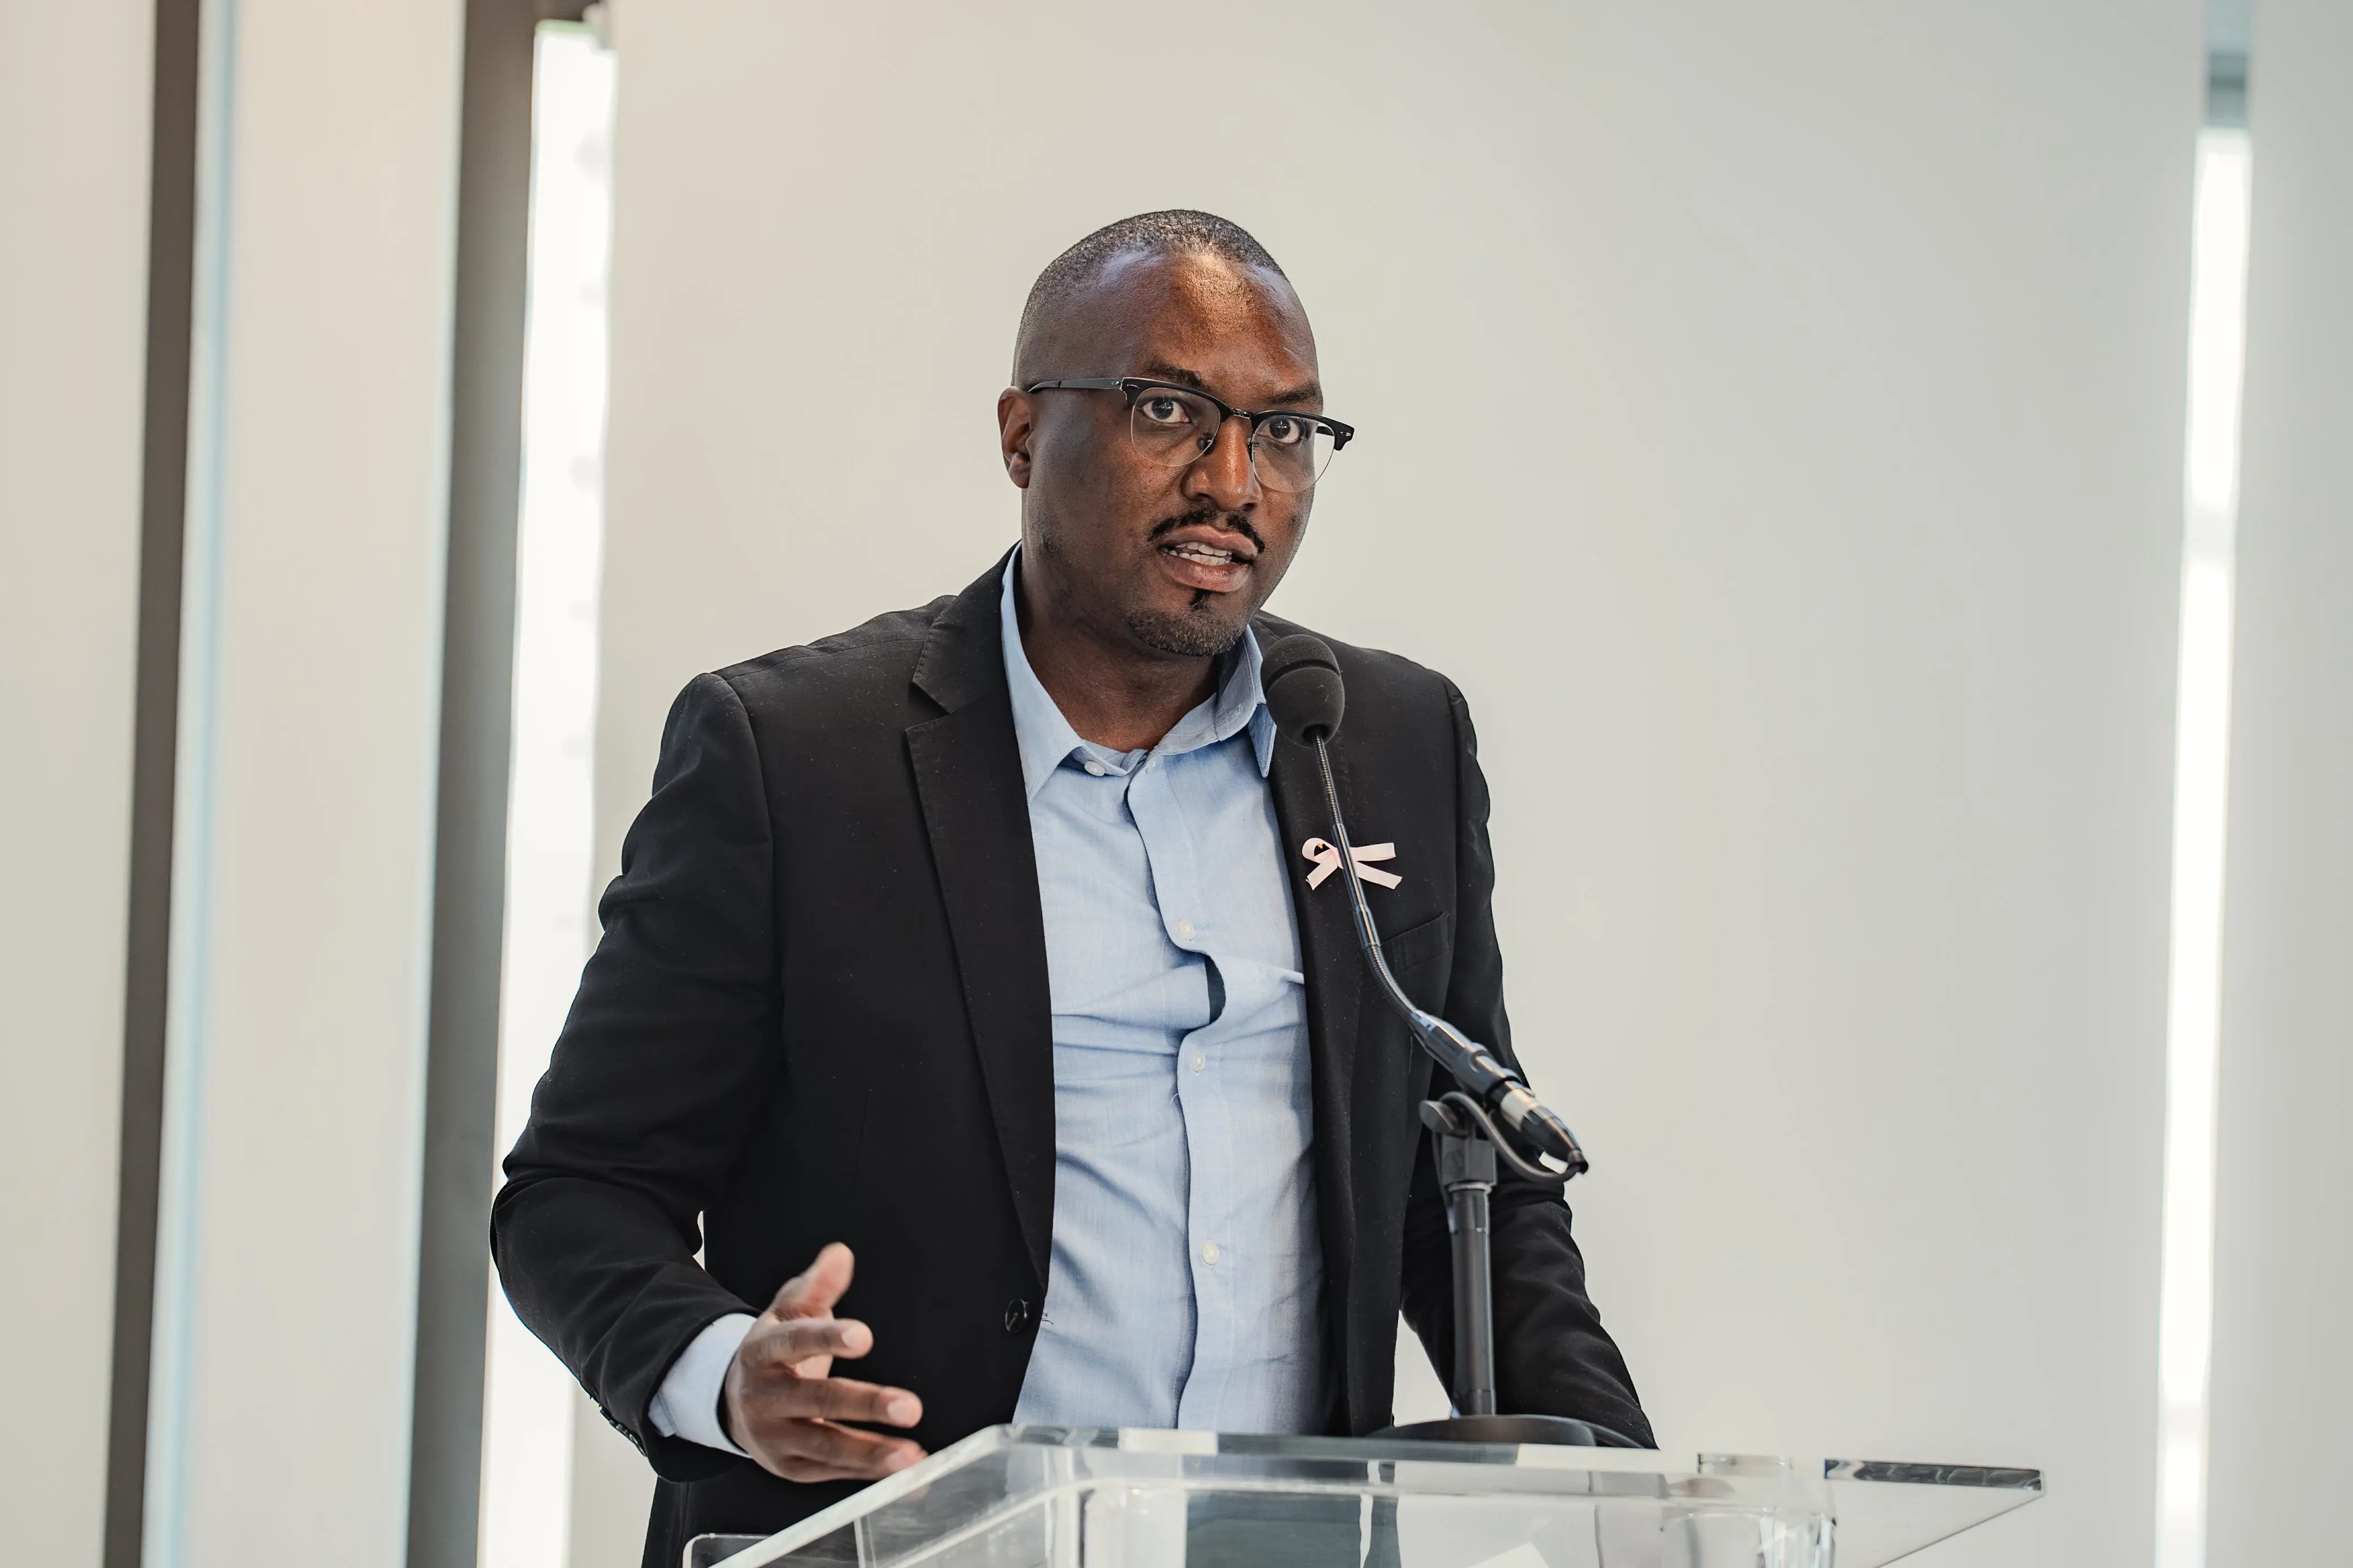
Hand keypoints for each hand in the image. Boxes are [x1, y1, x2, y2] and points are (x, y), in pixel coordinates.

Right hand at [720, 1242, 926, 1481]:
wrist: (733, 1401)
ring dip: (871, 1453)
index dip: (827, 1339)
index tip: (864, 1336)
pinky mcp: (790, 1467)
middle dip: (864, 1404)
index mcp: (762, 1351)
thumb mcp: (787, 1310)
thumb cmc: (774, 1350)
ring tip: (912, 1455)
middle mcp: (763, 1397)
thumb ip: (817, 1284)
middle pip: (816, 1400)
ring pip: (825, 1445)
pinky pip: (833, 1472)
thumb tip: (841, 1254)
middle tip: (910, 1407)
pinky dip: (870, 1476)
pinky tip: (905, 1474)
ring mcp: (775, 1437)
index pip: (794, 1343)